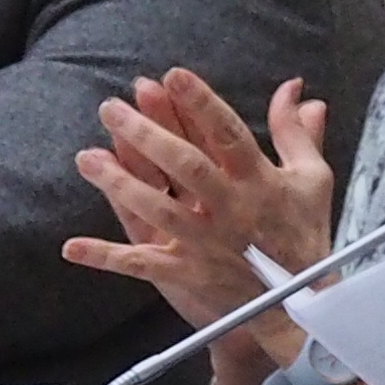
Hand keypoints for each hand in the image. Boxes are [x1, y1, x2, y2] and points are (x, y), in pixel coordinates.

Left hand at [63, 72, 339, 338]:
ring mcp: (205, 244)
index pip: (227, 135)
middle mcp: (230, 210)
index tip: (173, 76)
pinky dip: (107, 258)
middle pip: (185, 167)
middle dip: (147, 135)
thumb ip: (295, 132)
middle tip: (111, 107)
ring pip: (158, 209)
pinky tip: (72, 247)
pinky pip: (143, 264)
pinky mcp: (188, 274)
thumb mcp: (311, 179)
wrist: (303, 309)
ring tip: (86, 158)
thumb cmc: (304, 236)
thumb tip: (293, 86)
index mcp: (259, 182)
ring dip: (120, 184)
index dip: (201, 104)